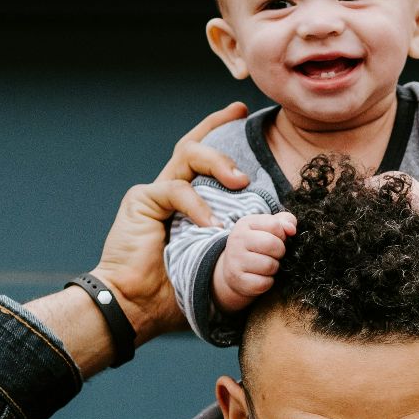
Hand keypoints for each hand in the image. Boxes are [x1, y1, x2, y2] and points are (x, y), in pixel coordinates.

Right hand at [88, 102, 251, 342]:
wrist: (135, 306)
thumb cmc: (176, 293)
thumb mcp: (219, 263)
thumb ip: (242, 243)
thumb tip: (283, 232)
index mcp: (186, 204)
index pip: (203, 159)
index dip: (219, 131)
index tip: (240, 111)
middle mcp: (170, 192)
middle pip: (194, 147)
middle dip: (219, 131)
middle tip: (243, 135)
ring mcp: (154, 194)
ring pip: (187, 155)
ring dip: (217, 162)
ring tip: (239, 182)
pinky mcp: (141, 201)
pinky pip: (176, 190)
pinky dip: (197, 205)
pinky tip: (210, 224)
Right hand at [212, 212, 297, 311]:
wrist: (234, 270)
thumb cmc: (258, 246)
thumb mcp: (268, 228)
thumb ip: (284, 221)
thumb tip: (291, 229)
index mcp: (246, 223)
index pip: (274, 225)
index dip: (283, 234)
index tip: (279, 239)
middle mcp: (237, 240)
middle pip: (272, 244)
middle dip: (280, 252)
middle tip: (275, 255)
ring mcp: (235, 260)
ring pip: (269, 265)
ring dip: (274, 268)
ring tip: (268, 265)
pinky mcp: (238, 280)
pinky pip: (264, 283)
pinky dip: (268, 282)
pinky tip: (262, 277)